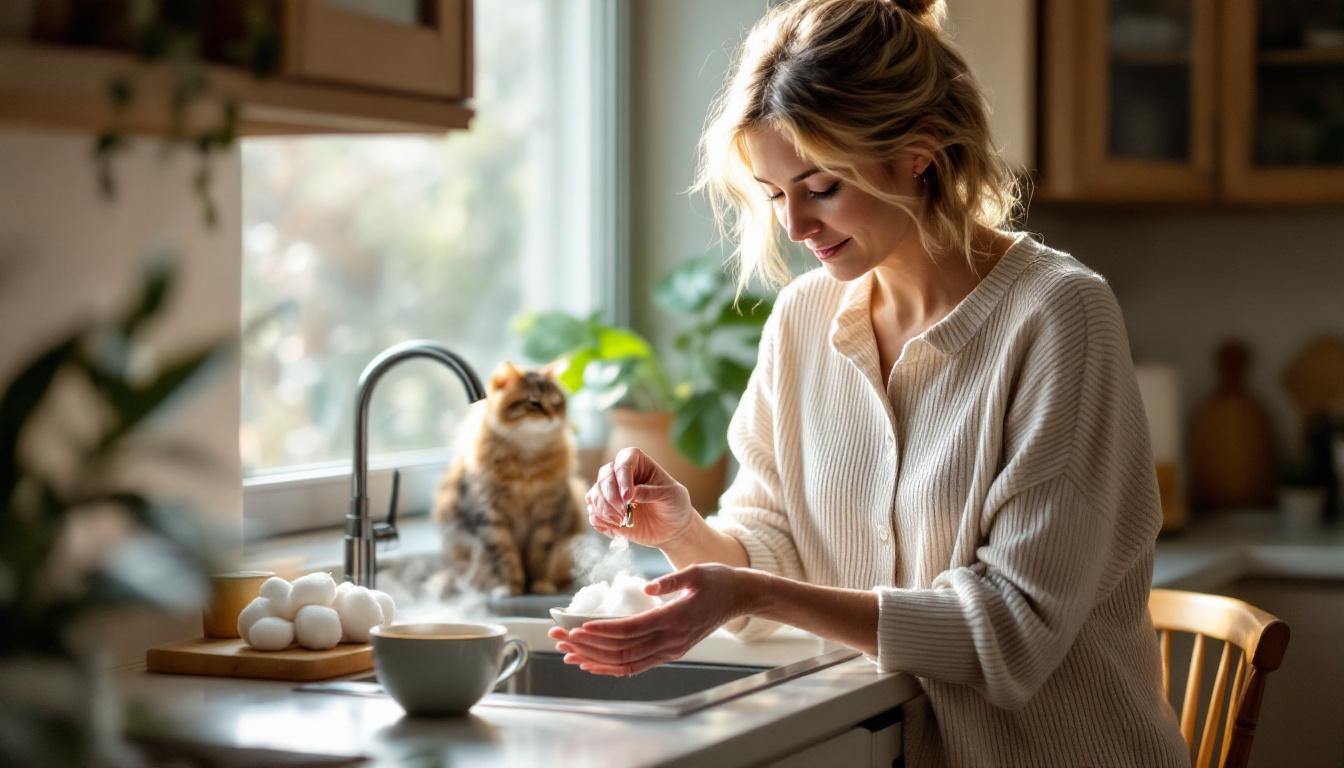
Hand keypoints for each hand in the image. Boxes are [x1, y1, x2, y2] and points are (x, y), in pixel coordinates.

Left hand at [547, 564, 757, 675]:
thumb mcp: (696, 572)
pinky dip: (610, 667)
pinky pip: (635, 665)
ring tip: (567, 652)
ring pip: (626, 663)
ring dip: (594, 659)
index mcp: (675, 619)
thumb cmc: (717, 580)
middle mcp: (671, 641)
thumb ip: (671, 580)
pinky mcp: (670, 652)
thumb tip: (647, 587)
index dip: (603, 631)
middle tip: (560, 637)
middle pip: (622, 650)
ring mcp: (671, 650)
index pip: (631, 630)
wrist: (739, 597)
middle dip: (588, 646)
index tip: (578, 627)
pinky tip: (591, 663)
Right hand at [586, 447, 695, 546]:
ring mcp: (611, 493)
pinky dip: (601, 522)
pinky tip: (617, 528)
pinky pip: (592, 514)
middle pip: (604, 478)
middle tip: (625, 513)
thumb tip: (632, 493)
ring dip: (605, 510)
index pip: (623, 462)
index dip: (622, 478)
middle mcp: (620, 475)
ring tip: (622, 521)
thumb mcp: (671, 496)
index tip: (629, 497)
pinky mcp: (606, 511)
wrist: (672, 528)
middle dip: (611, 498)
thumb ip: (652, 492)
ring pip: (594, 495)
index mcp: (638, 463)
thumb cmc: (675, 505)